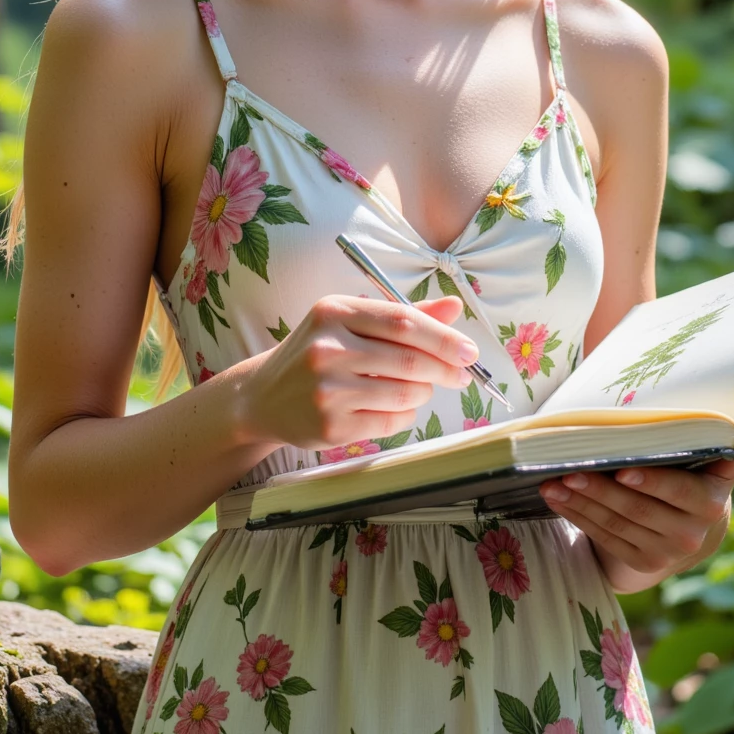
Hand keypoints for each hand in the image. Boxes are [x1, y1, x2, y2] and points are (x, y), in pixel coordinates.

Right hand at [238, 292, 477, 453]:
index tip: (469, 351)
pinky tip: (396, 407)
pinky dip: (406, 414)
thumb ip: (402, 315)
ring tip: (420, 388)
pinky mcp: (331, 426)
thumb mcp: (350, 322)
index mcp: (334, 312)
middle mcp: (327, 348)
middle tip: (460, 375)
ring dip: (425, 393)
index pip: (403, 322)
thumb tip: (454, 307)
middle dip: (445, 369)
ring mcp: (327, 390)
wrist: (264, 396)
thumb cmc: (316, 352)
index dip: (444, 338)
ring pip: (405, 393)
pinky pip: (391, 421)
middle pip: (409, 360)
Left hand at [539, 418, 733, 592]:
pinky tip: (557, 498)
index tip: (623, 471)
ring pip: (616, 524)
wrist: (693, 536)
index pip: (678, 492)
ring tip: (553, 481)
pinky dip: (578, 516)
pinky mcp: (641, 565)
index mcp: (710, 502)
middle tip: (569, 469)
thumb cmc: (698, 484)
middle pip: (638, 509)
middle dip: (600, 489)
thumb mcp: (719, 468)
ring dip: (581, 502)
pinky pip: (604, 537)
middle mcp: (691, 534)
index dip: (651, 483)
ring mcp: (664, 554)